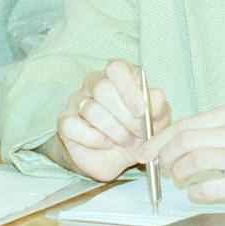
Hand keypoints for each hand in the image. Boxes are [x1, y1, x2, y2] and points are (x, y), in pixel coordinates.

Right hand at [55, 59, 170, 181]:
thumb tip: (156, 96)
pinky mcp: (65, 121)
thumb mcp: (157, 121)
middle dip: (124, 115)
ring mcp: (77, 101)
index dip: (129, 89)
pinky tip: (105, 144)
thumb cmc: (138, 131)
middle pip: (102, 88)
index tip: (141, 111)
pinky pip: (73, 126)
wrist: (118, 157)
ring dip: (114, 130)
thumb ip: (159, 107)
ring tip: (126, 140)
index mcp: (118, 75)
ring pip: (91, 110)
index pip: (116, 68)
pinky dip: (94, 139)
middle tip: (138, 132)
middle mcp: (94, 83)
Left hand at [153, 104, 224, 210]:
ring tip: (180, 179)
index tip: (147, 151)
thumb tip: (166, 141)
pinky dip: (194, 191)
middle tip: (162, 168)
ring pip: (193, 162)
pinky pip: (206, 188)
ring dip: (178, 174)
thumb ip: (209, 131)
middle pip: (186, 141)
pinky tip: (197, 191)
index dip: (160, 139)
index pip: (186, 124)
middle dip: (165, 157)